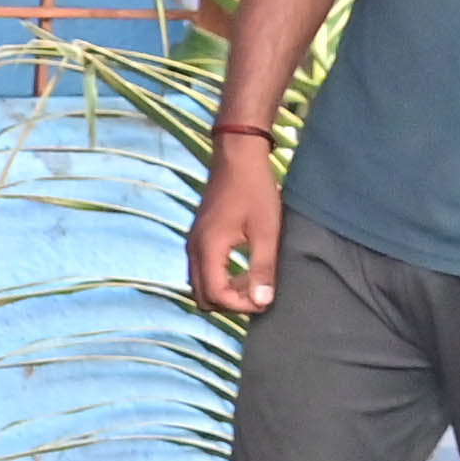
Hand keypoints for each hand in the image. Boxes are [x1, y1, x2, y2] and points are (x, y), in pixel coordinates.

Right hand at [184, 136, 281, 319]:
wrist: (237, 155)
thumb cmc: (255, 189)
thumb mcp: (266, 230)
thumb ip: (262, 268)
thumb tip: (262, 301)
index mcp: (208, 249)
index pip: (216, 296)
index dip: (241, 305)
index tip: (265, 299)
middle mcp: (193, 249)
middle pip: (202, 297)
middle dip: (230, 303)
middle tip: (258, 294)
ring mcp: (193, 243)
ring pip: (201, 285)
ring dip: (225, 292)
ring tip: (253, 282)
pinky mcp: (198, 237)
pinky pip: (202, 271)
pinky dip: (220, 279)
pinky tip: (243, 268)